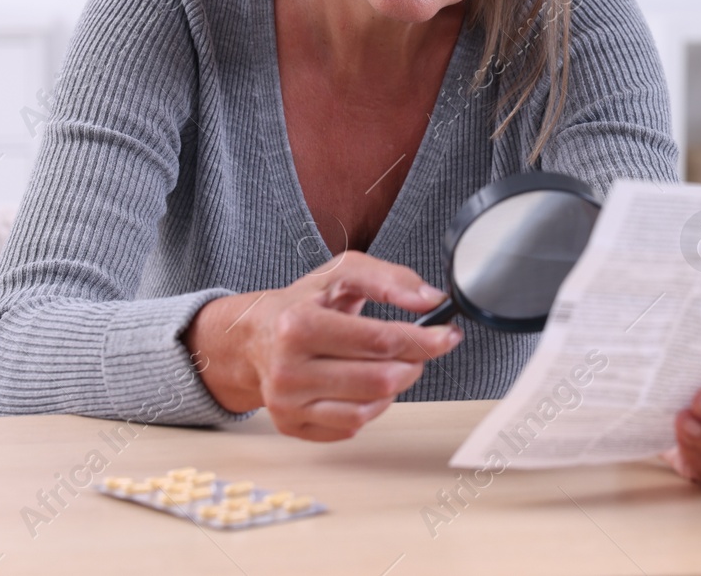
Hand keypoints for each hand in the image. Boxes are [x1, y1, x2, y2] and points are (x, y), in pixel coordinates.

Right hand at [182, 251, 461, 441]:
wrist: (253, 336)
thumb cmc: (302, 303)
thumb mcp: (341, 273)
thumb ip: (390, 278)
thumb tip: (431, 299)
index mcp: (298, 326)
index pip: (380, 341)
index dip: (424, 340)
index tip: (448, 335)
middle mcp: (288, 370)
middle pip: (379, 380)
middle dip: (413, 364)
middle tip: (419, 349)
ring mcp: (287, 404)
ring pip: (369, 410)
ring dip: (394, 387)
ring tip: (390, 364)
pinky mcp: (291, 426)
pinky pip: (351, 427)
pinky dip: (370, 407)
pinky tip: (364, 384)